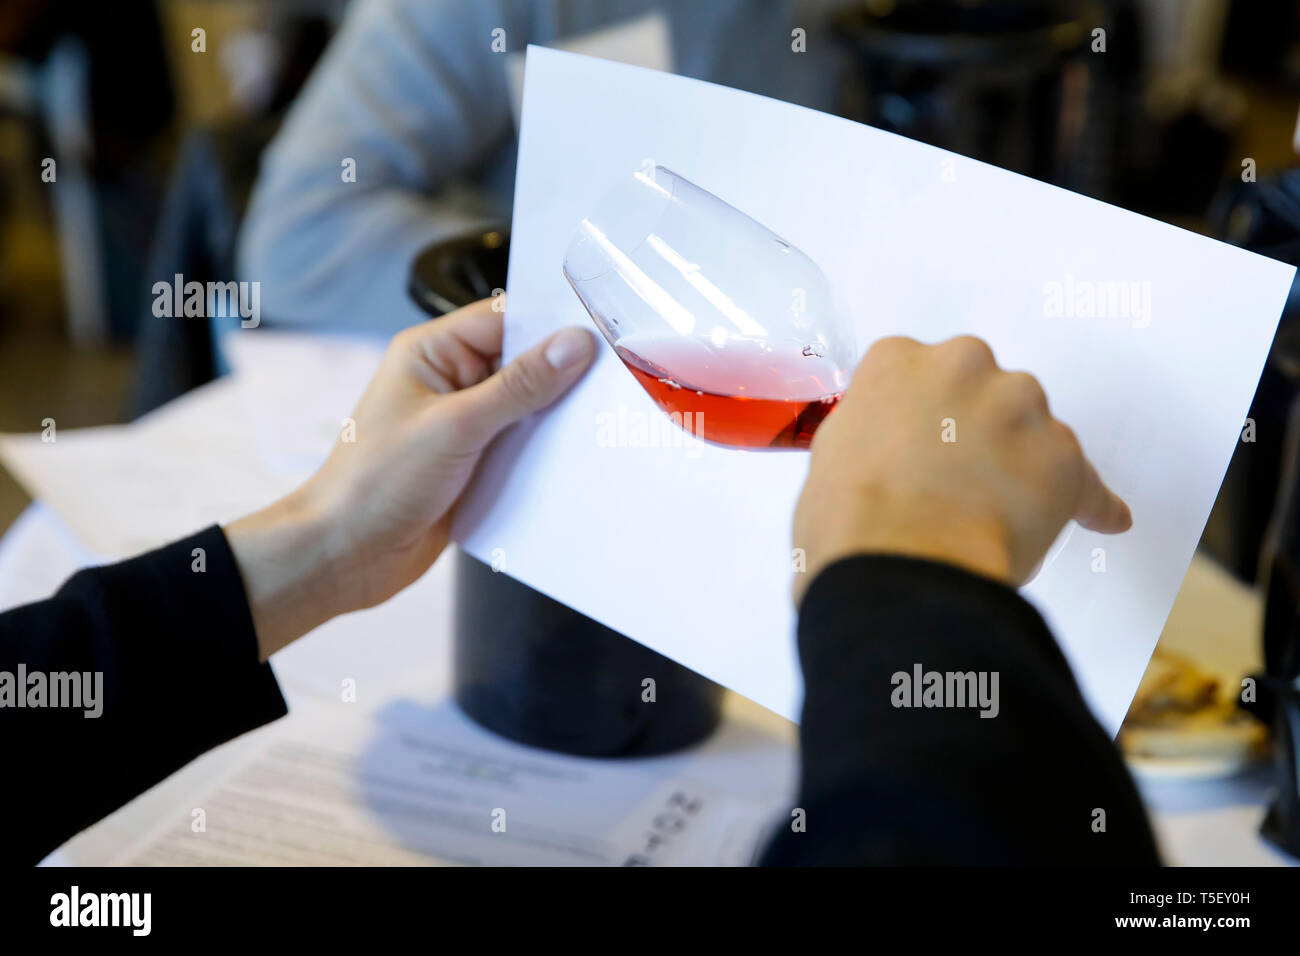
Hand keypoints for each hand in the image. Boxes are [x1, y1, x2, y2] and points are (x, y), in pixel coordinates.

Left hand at [225, 299, 595, 656]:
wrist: (345, 556)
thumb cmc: (374, 483)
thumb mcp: (456, 426)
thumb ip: (519, 385)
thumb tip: (573, 344)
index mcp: (431, 353)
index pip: (504, 319)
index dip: (551, 325)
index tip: (601, 336)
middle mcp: (448, 383)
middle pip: (521, 362)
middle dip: (562, 374)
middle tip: (610, 382)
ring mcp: (462, 425)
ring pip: (527, 407)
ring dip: (556, 418)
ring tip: (601, 421)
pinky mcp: (474, 464)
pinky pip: (521, 447)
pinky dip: (545, 453)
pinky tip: (575, 459)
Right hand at [793, 335, 1130, 603]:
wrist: (900, 566)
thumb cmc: (851, 522)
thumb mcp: (832, 457)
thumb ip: (873, 436)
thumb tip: (892, 459)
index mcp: (897, 361)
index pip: (918, 372)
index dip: (923, 416)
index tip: (923, 444)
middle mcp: (963, 364)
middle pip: (983, 389)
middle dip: (977, 428)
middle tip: (956, 480)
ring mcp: (1019, 405)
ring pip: (1032, 427)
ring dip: (1023, 461)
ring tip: (999, 515)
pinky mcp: (1063, 454)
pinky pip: (1084, 480)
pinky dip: (1087, 502)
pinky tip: (1102, 520)